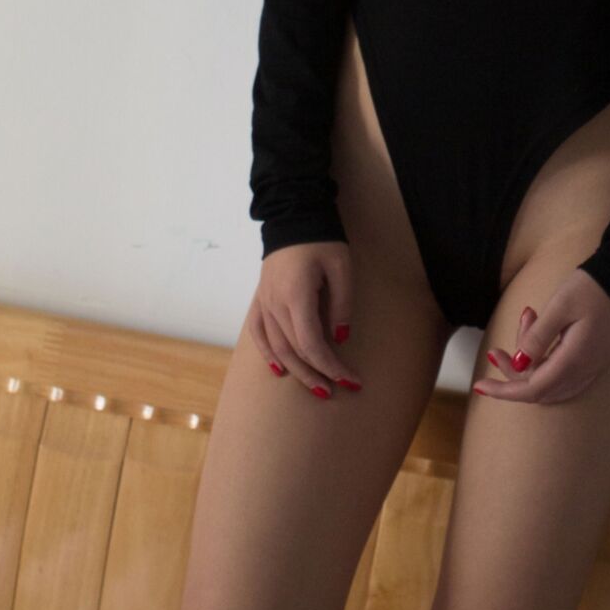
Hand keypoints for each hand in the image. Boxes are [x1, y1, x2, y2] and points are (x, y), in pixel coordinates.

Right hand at [249, 242, 362, 398]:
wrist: (293, 218)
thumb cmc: (322, 241)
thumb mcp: (342, 268)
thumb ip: (342, 305)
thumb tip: (339, 338)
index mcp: (296, 296)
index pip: (312, 344)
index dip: (330, 366)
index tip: (349, 380)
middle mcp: (275, 304)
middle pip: (294, 351)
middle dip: (316, 374)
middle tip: (336, 391)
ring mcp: (264, 303)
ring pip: (277, 347)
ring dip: (296, 370)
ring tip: (315, 387)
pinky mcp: (261, 300)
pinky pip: (259, 333)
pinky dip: (268, 353)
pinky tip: (279, 370)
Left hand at [471, 272, 609, 405]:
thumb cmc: (592, 288)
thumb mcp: (559, 307)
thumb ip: (537, 337)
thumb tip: (519, 365)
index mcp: (574, 360)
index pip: (532, 389)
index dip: (504, 391)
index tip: (480, 385)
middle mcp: (583, 371)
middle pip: (538, 389)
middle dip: (512, 374)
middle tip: (496, 350)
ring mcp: (590, 368)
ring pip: (549, 382)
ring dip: (527, 364)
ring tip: (525, 322)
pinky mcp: (592, 361)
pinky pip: (561, 375)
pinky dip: (542, 362)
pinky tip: (537, 335)